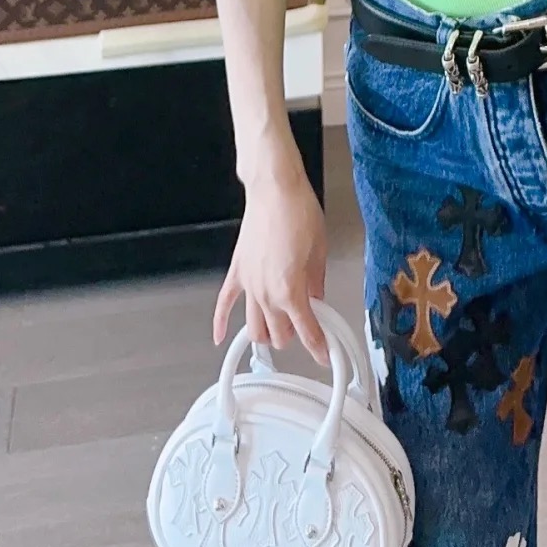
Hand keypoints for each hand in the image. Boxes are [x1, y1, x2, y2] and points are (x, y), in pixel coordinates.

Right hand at [213, 162, 328, 365]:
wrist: (275, 190)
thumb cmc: (300, 213)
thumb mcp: (320, 250)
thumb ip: (317, 282)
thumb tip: (317, 298)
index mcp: (291, 291)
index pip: (307, 331)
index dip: (319, 347)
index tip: (326, 356)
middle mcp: (266, 294)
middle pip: (278, 335)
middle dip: (294, 338)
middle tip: (307, 329)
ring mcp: (248, 285)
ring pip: (254, 327)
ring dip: (267, 335)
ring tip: (280, 332)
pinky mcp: (237, 272)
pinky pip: (224, 303)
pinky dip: (220, 323)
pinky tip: (220, 338)